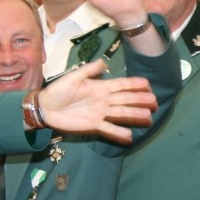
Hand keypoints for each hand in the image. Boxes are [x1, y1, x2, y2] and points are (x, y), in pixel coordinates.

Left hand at [37, 60, 157, 143]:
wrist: (44, 108)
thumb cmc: (57, 91)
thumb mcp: (72, 77)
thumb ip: (88, 71)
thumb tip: (104, 62)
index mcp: (100, 87)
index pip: (121, 84)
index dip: (134, 84)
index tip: (148, 84)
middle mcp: (104, 100)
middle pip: (126, 99)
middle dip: (140, 100)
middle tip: (155, 102)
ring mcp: (100, 113)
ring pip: (121, 114)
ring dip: (135, 115)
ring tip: (149, 117)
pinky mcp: (94, 125)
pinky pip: (109, 129)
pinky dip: (119, 133)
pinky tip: (130, 136)